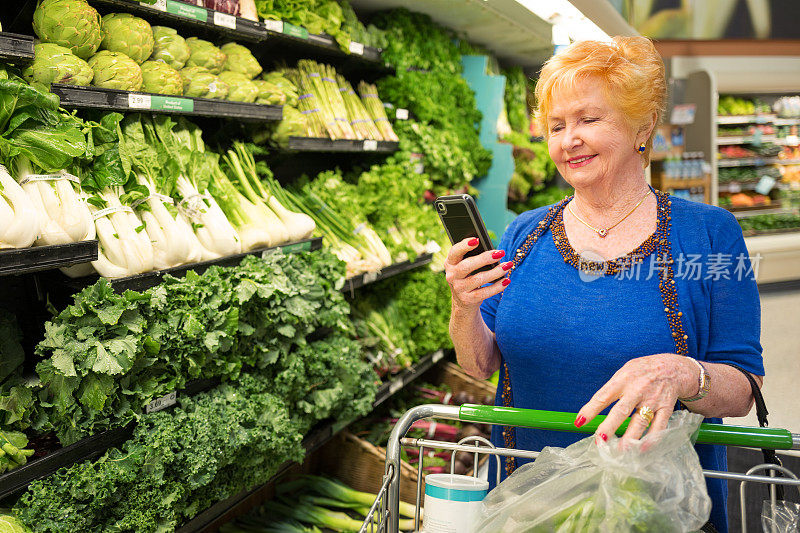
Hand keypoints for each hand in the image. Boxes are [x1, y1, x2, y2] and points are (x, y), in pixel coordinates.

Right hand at [444, 237, 510, 313]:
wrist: (463, 301)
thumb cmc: (468, 276)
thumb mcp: (465, 266)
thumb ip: (473, 257)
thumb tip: (493, 251)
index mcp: (450, 263)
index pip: (454, 252)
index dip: (464, 246)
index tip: (477, 240)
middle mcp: (451, 276)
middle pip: (467, 266)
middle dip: (485, 258)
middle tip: (500, 253)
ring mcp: (459, 289)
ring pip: (478, 279)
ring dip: (495, 272)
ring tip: (508, 265)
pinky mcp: (467, 300)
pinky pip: (484, 293)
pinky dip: (497, 286)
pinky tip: (506, 280)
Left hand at [574, 353, 696, 444]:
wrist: (672, 368)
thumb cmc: (642, 372)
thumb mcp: (624, 372)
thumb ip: (610, 389)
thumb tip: (592, 409)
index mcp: (622, 380)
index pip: (603, 396)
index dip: (590, 409)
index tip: (579, 422)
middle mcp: (637, 390)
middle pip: (621, 411)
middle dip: (610, 426)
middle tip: (600, 440)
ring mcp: (652, 400)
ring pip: (640, 421)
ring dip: (630, 438)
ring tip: (620, 450)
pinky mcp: (666, 408)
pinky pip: (659, 426)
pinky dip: (652, 438)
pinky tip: (643, 448)